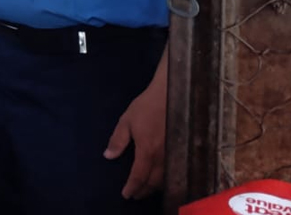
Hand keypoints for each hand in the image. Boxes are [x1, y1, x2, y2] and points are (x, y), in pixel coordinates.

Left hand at [104, 69, 166, 198]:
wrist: (171, 95)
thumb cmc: (146, 106)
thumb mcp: (126, 121)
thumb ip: (117, 140)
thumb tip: (108, 156)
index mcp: (147, 150)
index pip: (139, 176)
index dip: (132, 187)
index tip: (126, 194)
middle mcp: (162, 156)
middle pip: (153, 182)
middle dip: (143, 190)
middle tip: (134, 194)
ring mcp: (174, 154)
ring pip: (165, 179)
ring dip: (154, 187)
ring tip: (145, 189)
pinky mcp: (181, 150)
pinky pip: (174, 171)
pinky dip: (166, 179)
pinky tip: (161, 178)